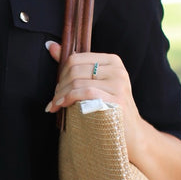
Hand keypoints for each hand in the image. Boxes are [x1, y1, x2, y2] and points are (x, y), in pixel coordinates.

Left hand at [44, 41, 145, 155]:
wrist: (129, 133)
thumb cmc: (107, 108)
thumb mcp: (93, 84)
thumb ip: (73, 66)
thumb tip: (51, 46)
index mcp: (112, 61)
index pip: (76, 58)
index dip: (61, 73)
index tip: (57, 87)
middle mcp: (117, 70)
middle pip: (75, 70)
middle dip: (59, 86)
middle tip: (55, 99)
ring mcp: (118, 84)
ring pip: (77, 81)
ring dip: (61, 94)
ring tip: (56, 105)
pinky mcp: (117, 99)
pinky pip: (85, 93)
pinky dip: (68, 99)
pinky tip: (62, 106)